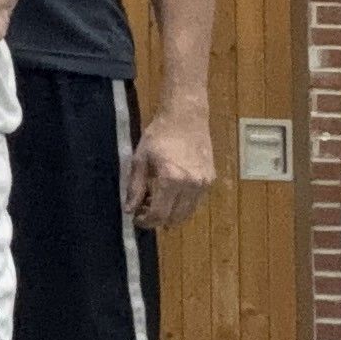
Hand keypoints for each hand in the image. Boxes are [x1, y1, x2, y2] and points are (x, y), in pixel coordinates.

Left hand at [127, 102, 215, 230]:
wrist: (186, 117)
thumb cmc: (159, 135)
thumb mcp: (140, 160)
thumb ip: (135, 187)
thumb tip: (129, 210)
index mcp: (171, 179)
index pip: (159, 214)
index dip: (146, 222)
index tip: (136, 219)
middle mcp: (191, 185)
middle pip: (175, 218)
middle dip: (158, 220)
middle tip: (145, 211)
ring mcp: (203, 183)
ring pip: (187, 213)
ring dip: (171, 214)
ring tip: (157, 203)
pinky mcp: (210, 179)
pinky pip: (195, 202)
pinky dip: (182, 204)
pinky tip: (171, 194)